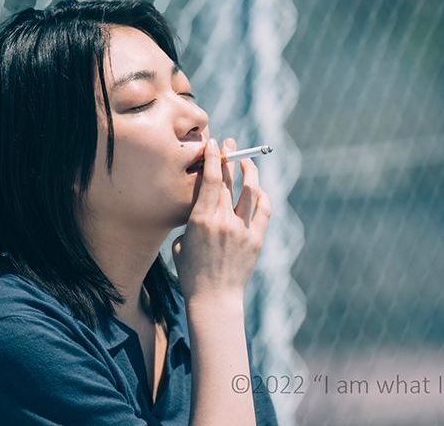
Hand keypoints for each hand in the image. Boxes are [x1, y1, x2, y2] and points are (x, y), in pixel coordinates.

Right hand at [172, 137, 270, 303]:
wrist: (214, 299)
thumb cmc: (191, 273)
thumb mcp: (180, 243)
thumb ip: (190, 222)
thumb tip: (199, 208)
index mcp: (201, 220)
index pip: (211, 180)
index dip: (213, 158)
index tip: (213, 144)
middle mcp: (223, 221)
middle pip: (230, 180)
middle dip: (229, 158)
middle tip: (228, 144)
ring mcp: (242, 230)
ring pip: (251, 191)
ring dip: (249, 172)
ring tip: (246, 162)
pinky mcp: (256, 239)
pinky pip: (263, 210)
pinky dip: (261, 196)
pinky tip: (257, 190)